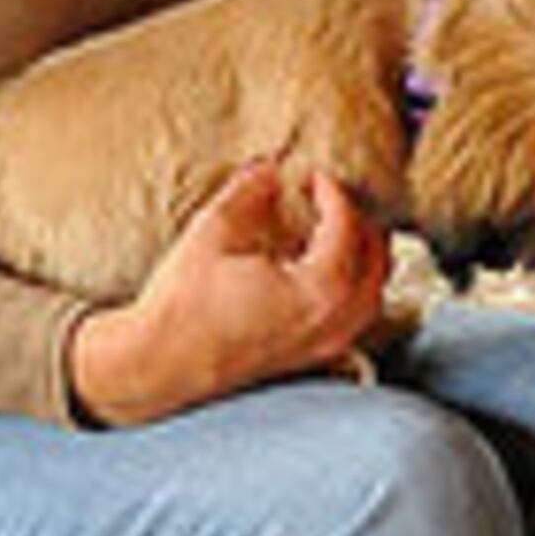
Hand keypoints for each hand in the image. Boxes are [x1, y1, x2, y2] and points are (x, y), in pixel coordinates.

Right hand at [68, 160, 390, 425]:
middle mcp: (332, 323)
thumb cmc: (183, 305)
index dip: (333, 194)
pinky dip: (352, 293)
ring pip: (371, 298)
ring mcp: (323, 347)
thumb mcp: (213, 232)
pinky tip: (323, 277)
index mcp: (318, 290)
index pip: (347, 228)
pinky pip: (353, 323)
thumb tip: (268, 170)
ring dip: (364, 261)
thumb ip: (248, 192)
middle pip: (377, 265)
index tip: (312, 177)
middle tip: (333, 200)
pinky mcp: (308, 361)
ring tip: (338, 233)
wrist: (157, 365)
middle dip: (361, 225)